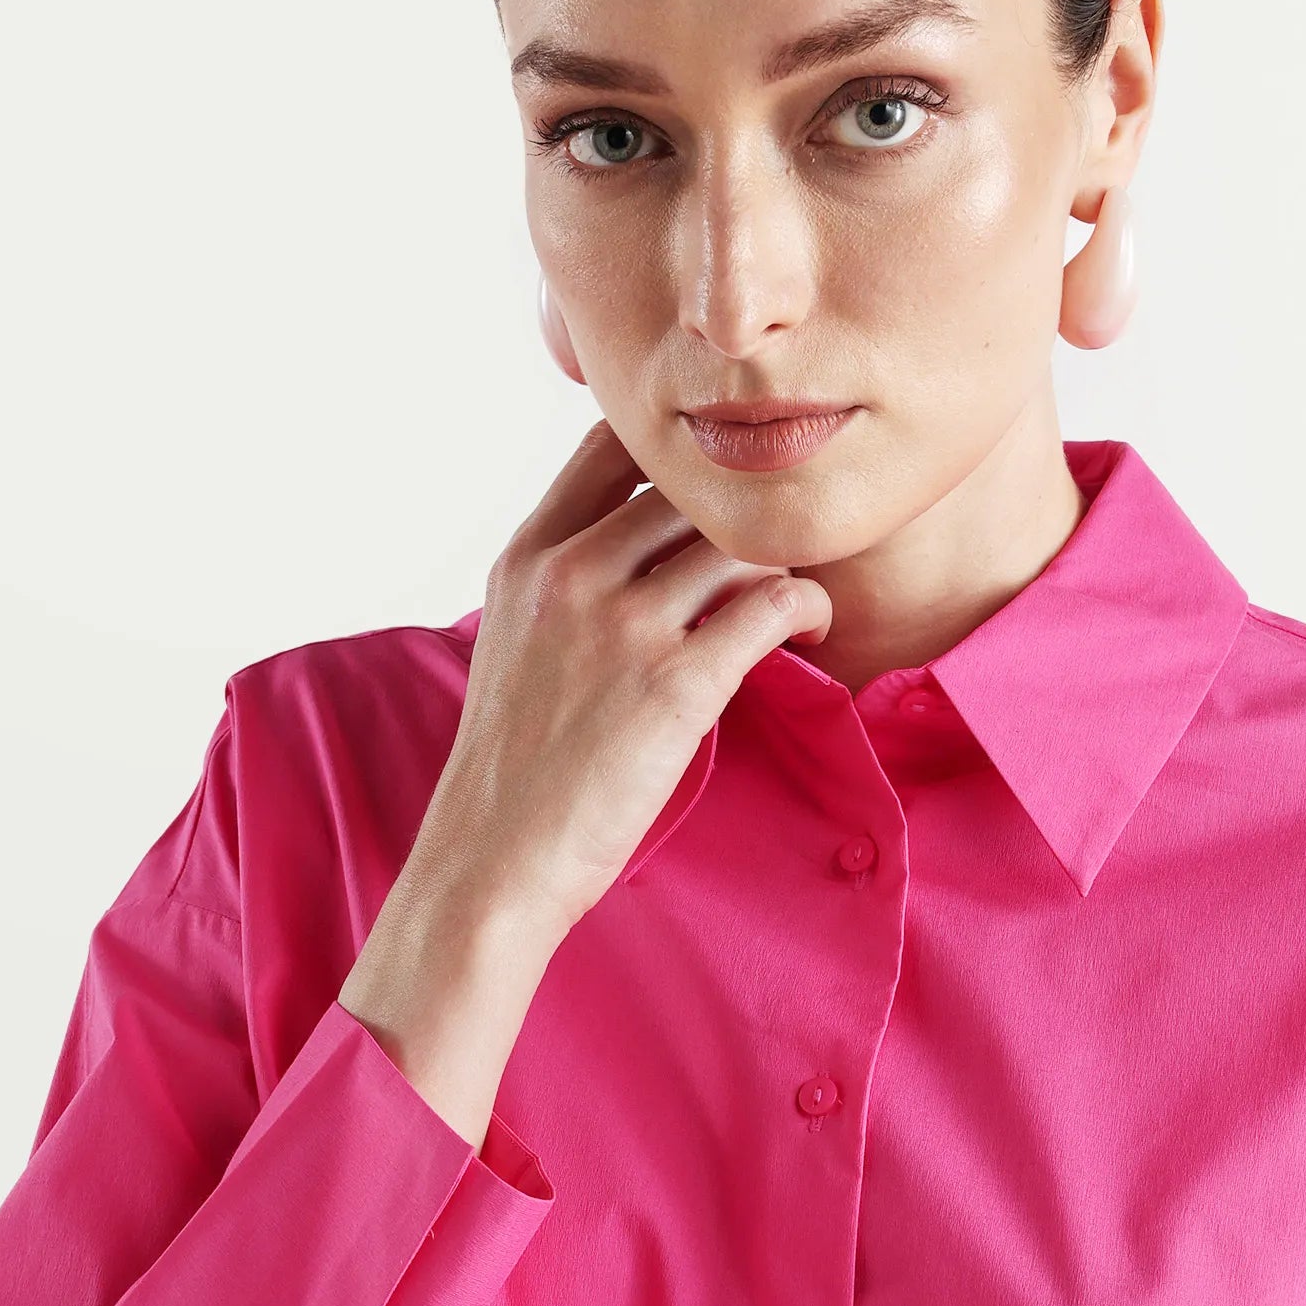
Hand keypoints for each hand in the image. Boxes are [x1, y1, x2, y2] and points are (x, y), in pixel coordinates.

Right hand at [422, 417, 833, 937]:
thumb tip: (640, 538)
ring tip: (792, 603)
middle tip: (770, 558)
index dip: (677, 454)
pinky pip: (774, 603)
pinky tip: (808, 633)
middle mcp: (570, 574)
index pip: (610, 445)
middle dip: (744, 518)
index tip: (716, 494)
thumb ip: (565, 581)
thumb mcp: (512, 641)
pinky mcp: (676, 684)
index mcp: (526, 558)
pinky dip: (808, 608)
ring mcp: (622, 626)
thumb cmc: (515, 766)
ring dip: (784, 564)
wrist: (497, 861)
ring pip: (741, 542)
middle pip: (691, 490)